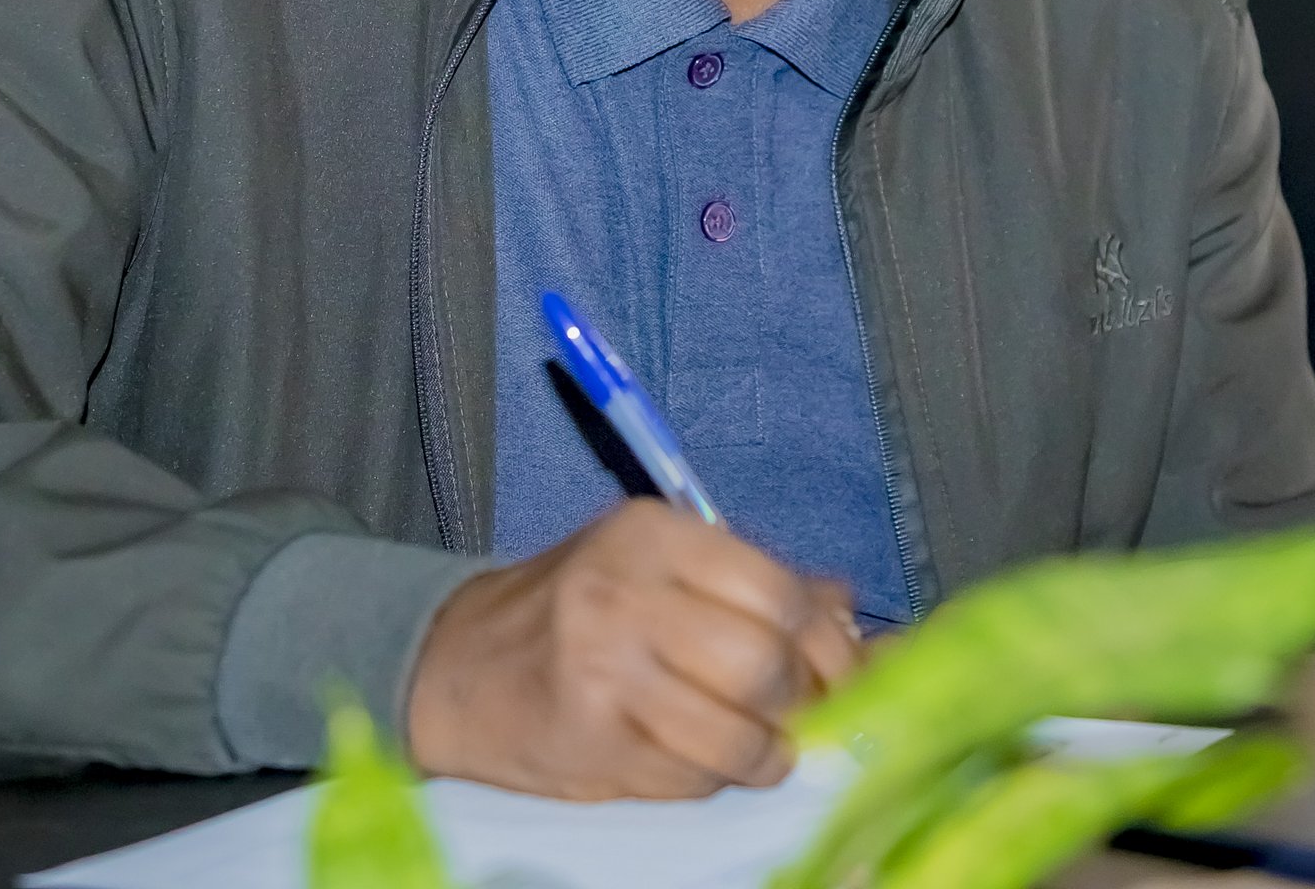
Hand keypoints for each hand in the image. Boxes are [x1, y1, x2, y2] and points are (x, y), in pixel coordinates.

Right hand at [405, 499, 862, 800]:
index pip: (778, 592)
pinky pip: (690, 779)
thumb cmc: (577, 612)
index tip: (850, 672)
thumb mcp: (661, 569)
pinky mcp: (588, 740)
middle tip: (807, 716)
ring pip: (735, 734)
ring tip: (764, 750)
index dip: (830, 645)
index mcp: (652, 533)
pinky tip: (703, 761)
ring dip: (767, 755)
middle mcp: (624, 592)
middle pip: (763, 664)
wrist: (457, 667)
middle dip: (804, 704)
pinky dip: (715, 780)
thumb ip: (758, 585)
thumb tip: (858, 617)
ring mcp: (602, 670)